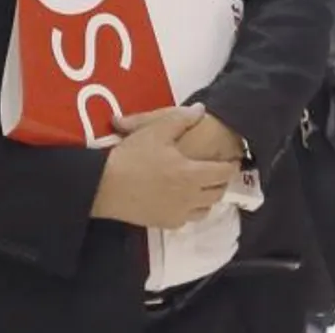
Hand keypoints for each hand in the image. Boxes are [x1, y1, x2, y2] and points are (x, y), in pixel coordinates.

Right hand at [90, 106, 239, 229]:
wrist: (102, 186)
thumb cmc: (131, 156)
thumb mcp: (156, 130)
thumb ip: (182, 119)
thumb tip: (201, 110)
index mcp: (192, 174)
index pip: (224, 174)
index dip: (232, 166)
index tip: (232, 159)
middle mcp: (190, 197)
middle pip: (218, 193)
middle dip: (222, 182)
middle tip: (218, 171)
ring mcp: (177, 214)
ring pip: (205, 210)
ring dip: (207, 198)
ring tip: (202, 186)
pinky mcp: (163, 224)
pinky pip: (186, 220)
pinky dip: (190, 211)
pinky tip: (182, 200)